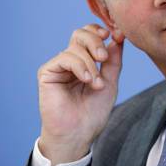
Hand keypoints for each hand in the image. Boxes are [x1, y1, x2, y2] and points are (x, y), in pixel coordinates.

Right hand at [36, 24, 123, 165]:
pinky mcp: (47, 73)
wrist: (79, 133)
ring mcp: (59, 66)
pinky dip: (80, 66)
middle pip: (80, 34)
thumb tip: (118, 37)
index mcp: (85, 60)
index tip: (116, 35)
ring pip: (75, 47)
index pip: (90, 34)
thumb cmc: (93, 112)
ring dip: (90, 64)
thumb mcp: (110, 81)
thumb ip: (113, 60)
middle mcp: (71, 60)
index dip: (101, 31)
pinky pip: (65, 58)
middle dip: (96, 42)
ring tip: (96, 84)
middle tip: (103, 58)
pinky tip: (87, 80)